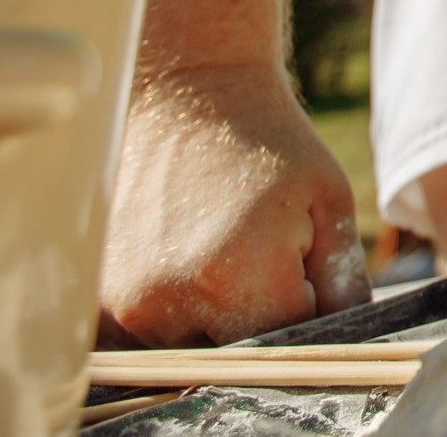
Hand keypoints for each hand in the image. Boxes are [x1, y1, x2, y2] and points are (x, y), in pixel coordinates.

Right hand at [96, 63, 369, 347]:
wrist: (184, 92)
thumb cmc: (268, 143)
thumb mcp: (330, 203)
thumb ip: (344, 286)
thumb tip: (348, 345)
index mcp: (235, 281)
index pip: (291, 342)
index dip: (306, 307)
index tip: (300, 261)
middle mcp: (167, 305)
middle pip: (237, 353)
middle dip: (259, 314)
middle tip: (258, 244)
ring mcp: (124, 306)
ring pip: (192, 349)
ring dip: (212, 316)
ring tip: (217, 241)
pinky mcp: (98, 301)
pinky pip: (150, 336)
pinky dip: (173, 311)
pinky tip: (184, 253)